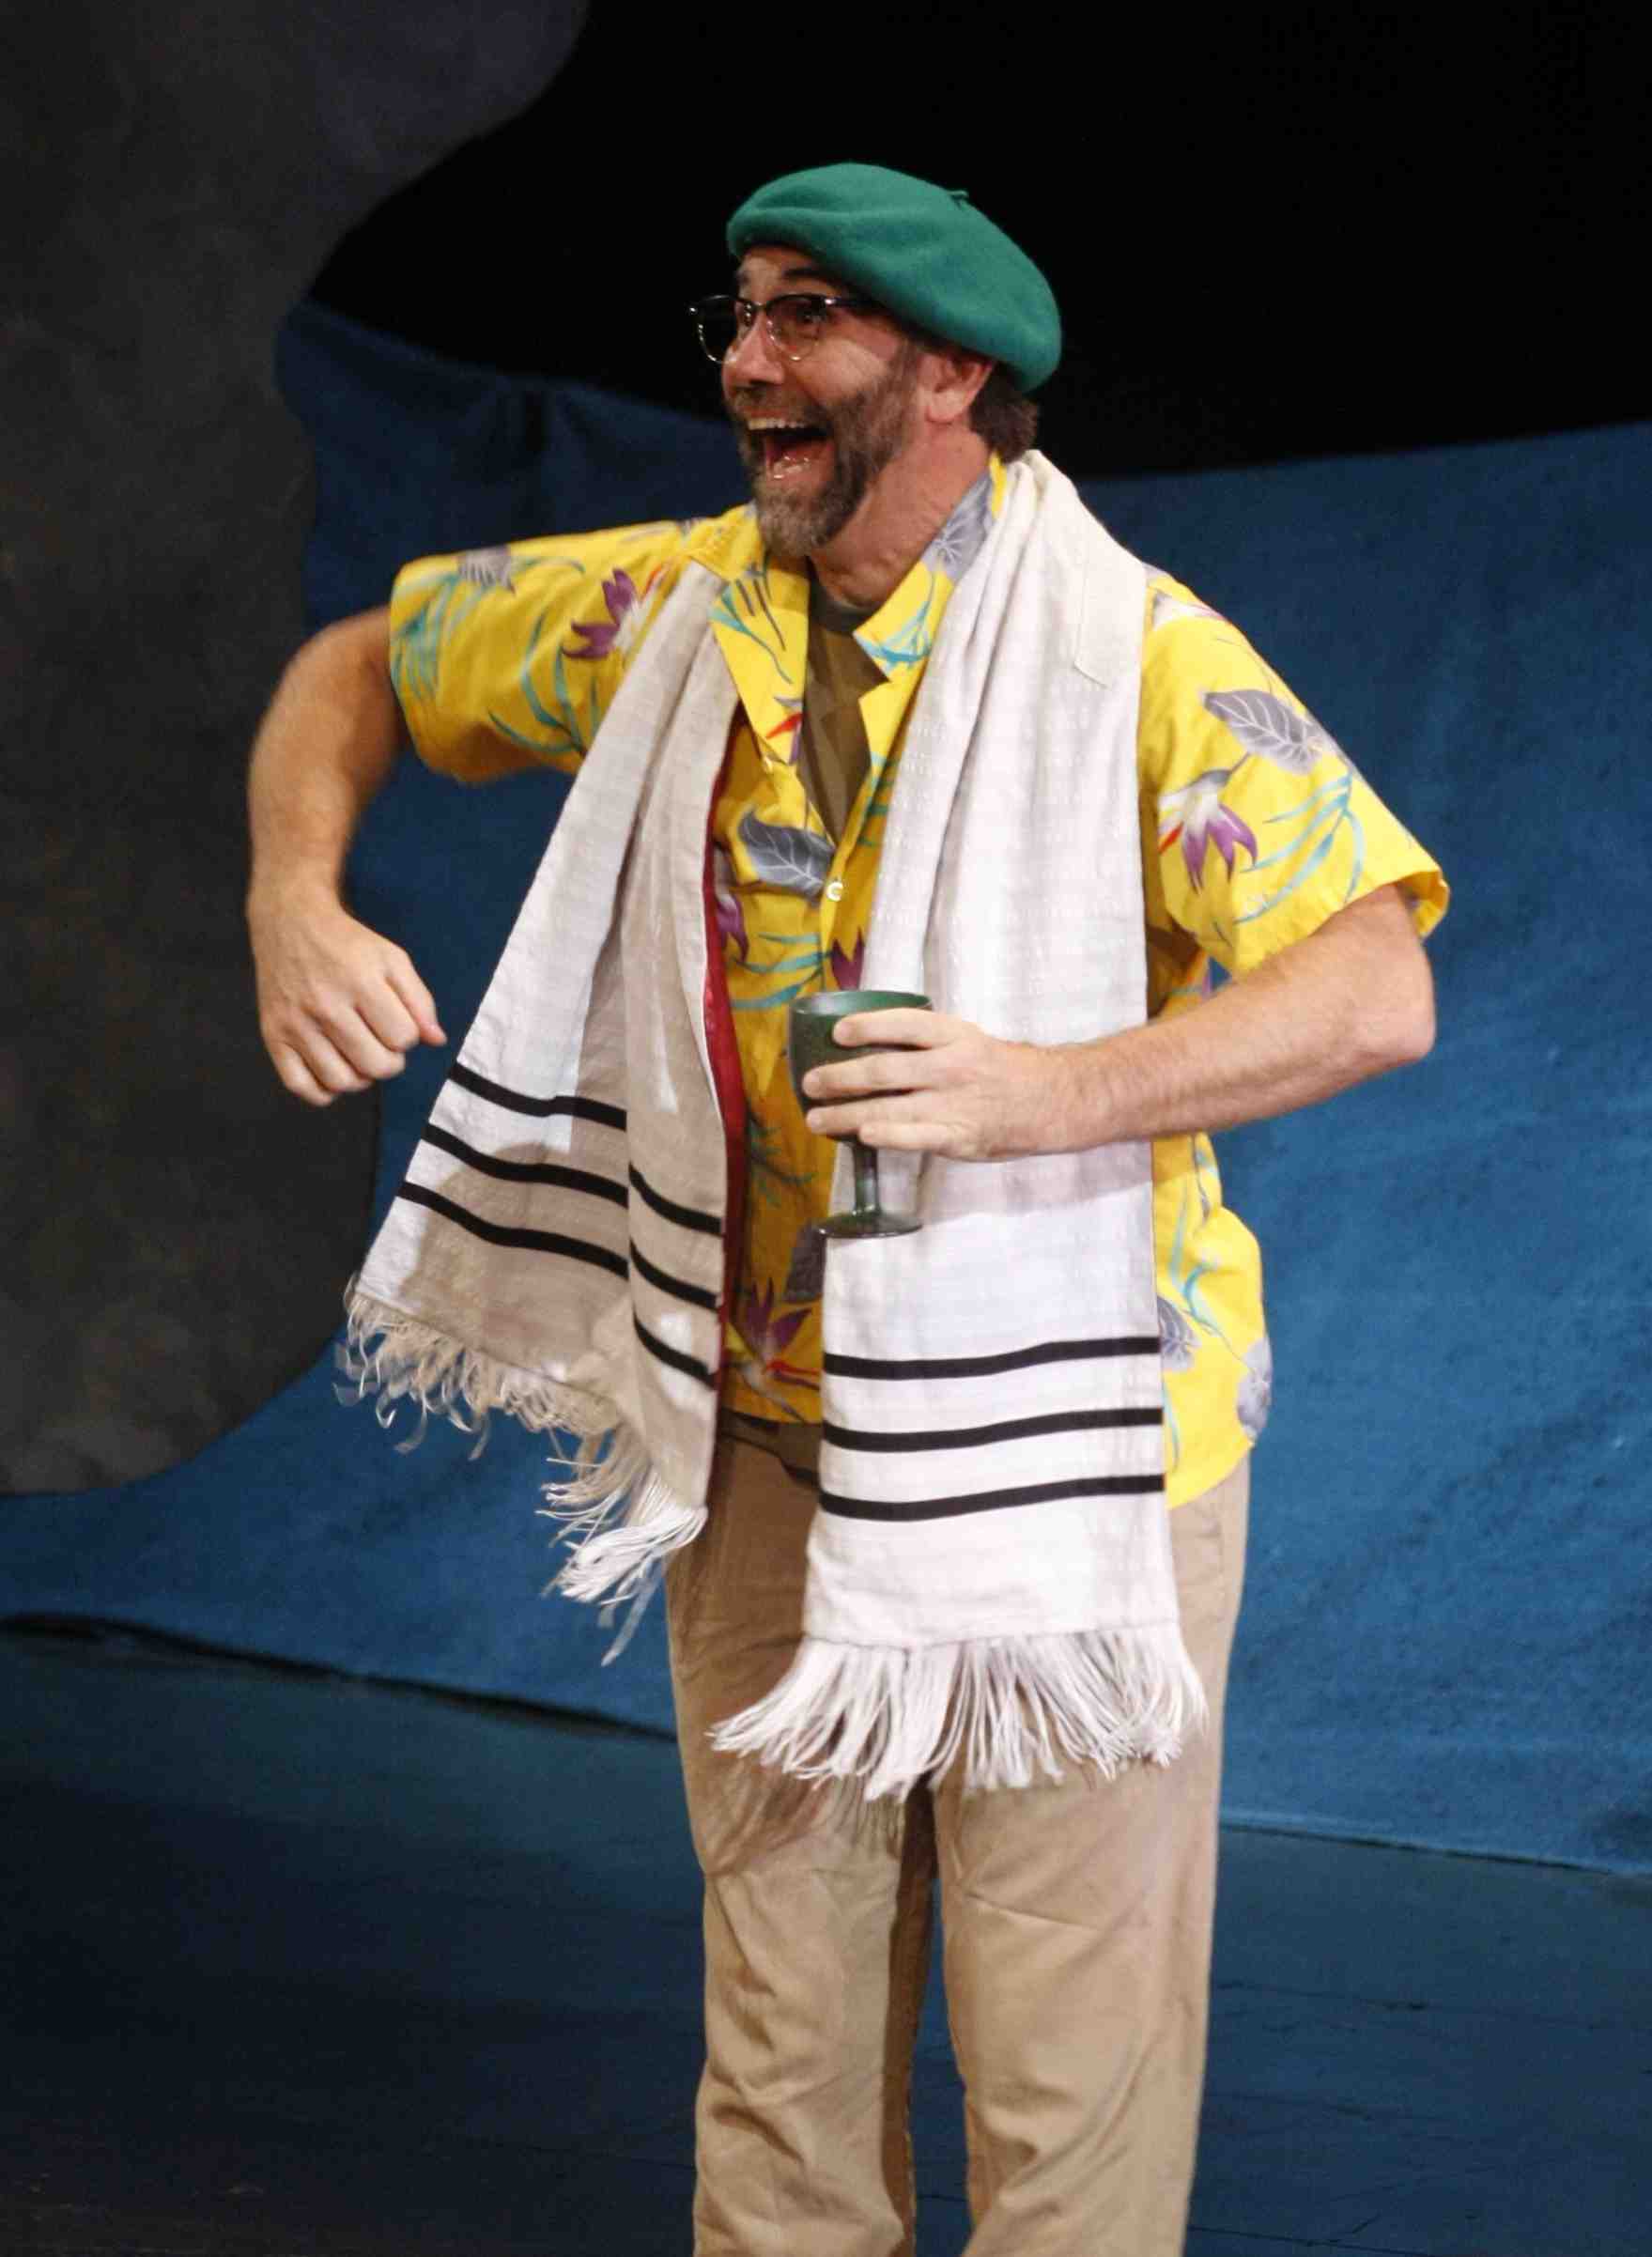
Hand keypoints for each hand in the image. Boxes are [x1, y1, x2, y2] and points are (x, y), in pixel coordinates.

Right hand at [249, 886, 445, 1105]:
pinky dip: (324, 1091)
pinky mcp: (272, 1035)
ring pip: (341, 1082)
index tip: (395, 1022)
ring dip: (360, 1078)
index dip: (407, 1036)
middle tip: (382, 1044)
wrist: (291, 922)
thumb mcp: (393, 959)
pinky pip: (301, 1086)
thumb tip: (436, 1040)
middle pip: (375, 1065)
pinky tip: (334, 1069)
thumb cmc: (347, 944)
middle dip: (389, 1061)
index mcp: (360, 982)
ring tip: (360, 1056)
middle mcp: (325, 1005)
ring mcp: (295, 1023)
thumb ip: (420, 1000)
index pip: (402, 1038)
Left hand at [801, 1010, 1073, 1161]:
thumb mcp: (969, 1041)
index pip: (903, 1025)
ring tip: (817, 1118)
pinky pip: (915, 1137)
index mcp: (954, 1035)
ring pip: (889, 1107)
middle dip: (839, 1077)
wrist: (1051, 1100)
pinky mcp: (959, 1136)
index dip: (867, 1027)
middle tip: (810, 1082)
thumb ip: (928, 1044)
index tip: (837, 1033)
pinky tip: (863, 1136)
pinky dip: (887, 1136)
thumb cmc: (1001, 1070)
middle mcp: (951, 1066)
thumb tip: (871, 1047)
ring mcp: (954, 1102)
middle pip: (884, 1070)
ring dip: (846, 1114)